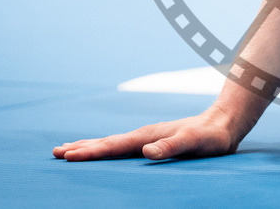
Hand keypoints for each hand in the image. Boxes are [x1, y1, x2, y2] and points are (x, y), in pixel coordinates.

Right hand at [53, 105, 238, 160]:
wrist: (223, 123)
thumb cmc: (210, 137)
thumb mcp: (194, 143)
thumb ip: (172, 147)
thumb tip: (147, 150)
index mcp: (148, 136)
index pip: (114, 146)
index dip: (91, 152)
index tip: (68, 156)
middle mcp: (144, 135)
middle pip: (107, 142)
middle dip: (82, 148)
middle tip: (55, 153)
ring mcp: (147, 137)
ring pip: (112, 143)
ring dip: (90, 146)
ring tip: (68, 149)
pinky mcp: (153, 141)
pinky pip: (122, 146)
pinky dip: (106, 148)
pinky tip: (104, 151)